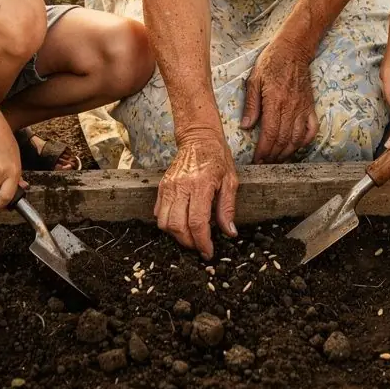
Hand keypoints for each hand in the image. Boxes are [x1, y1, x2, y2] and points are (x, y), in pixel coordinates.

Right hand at [155, 129, 238, 257]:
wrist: (198, 137)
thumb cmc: (217, 157)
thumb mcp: (230, 180)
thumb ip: (227, 208)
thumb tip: (229, 232)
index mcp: (201, 185)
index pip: (197, 222)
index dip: (202, 242)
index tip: (208, 252)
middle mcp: (181, 186)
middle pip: (177, 226)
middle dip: (189, 242)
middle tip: (200, 246)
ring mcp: (169, 186)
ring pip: (164, 222)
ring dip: (176, 235)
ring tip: (190, 235)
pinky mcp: (162, 186)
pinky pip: (159, 212)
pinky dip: (167, 223)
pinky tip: (181, 222)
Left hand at [242, 38, 317, 162]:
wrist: (294, 50)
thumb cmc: (271, 62)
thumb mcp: (254, 79)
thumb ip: (251, 104)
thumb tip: (246, 126)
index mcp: (275, 101)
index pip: (271, 134)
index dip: (264, 151)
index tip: (257, 160)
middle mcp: (291, 107)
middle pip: (283, 140)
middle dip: (273, 155)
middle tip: (264, 163)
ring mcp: (303, 108)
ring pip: (297, 139)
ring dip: (287, 153)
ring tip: (276, 159)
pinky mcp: (310, 107)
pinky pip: (311, 130)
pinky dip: (305, 142)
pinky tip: (296, 147)